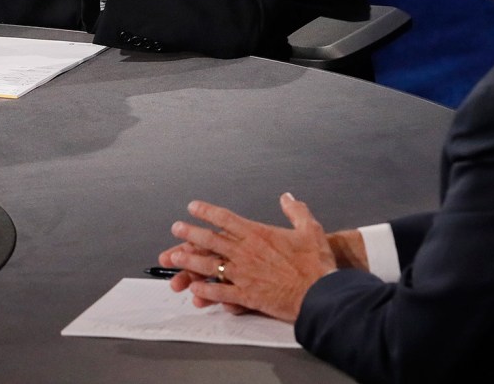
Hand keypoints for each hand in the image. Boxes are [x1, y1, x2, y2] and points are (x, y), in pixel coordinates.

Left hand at [161, 193, 336, 322]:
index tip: (193, 207)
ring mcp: (245, 274)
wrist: (319, 292)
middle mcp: (247, 252)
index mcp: (259, 234)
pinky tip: (194, 289)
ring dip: (190, 261)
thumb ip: (296, 211)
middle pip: (211, 240)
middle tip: (176, 228)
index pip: (226, 219)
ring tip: (174, 257)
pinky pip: (220, 292)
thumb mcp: (310, 228)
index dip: (207, 212)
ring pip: (210, 265)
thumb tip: (287, 197)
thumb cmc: (316, 262)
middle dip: (191, 233)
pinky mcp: (248, 296)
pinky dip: (206, 290)